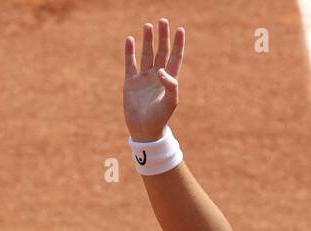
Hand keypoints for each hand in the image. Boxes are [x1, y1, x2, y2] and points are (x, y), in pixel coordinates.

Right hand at [123, 18, 185, 141]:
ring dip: (147, 40)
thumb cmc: (160, 118)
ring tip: (148, 25)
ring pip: (146, 54)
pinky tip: (130, 39)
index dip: (178, 44)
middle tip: (163, 21)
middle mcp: (157, 76)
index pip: (175, 58)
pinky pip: (130, 63)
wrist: (144, 129)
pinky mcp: (131, 81)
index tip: (180, 29)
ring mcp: (144, 78)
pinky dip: (129, 51)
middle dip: (163, 37)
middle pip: (161, 52)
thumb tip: (162, 71)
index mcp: (169, 80)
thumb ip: (171, 86)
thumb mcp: (170, 102)